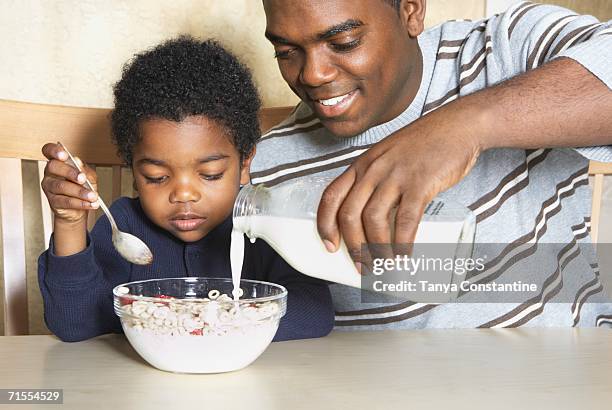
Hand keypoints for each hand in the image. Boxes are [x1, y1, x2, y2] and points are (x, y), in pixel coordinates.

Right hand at [41, 142, 98, 224]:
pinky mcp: (52, 201)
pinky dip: (79, 202)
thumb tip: (78, 162)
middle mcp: (50, 173)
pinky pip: (65, 201)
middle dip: (70, 172)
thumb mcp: (89, 176)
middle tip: (83, 178)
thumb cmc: (83, 187)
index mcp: (58, 162)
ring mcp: (49, 187)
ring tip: (92, 196)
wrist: (80, 207)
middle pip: (53, 167)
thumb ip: (85, 170)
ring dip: (79, 191)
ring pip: (60, 186)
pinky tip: (89, 203)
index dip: (54, 150)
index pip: (49, 151)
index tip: (64, 154)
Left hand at [317, 112, 481, 270]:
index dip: (325, 225)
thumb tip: (371, 220)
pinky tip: (404, 254)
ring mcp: (396, 175)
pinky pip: (406, 218)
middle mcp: (373, 170)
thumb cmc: (424, 145)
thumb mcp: (387, 156)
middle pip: (350, 214)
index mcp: (362, 165)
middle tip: (362, 266)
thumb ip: (376, 180)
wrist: (457, 126)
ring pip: (374, 219)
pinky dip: (403, 241)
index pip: (331, 196)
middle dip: (353, 246)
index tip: (330, 246)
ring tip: (384, 264)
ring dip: (377, 248)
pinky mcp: (420, 182)